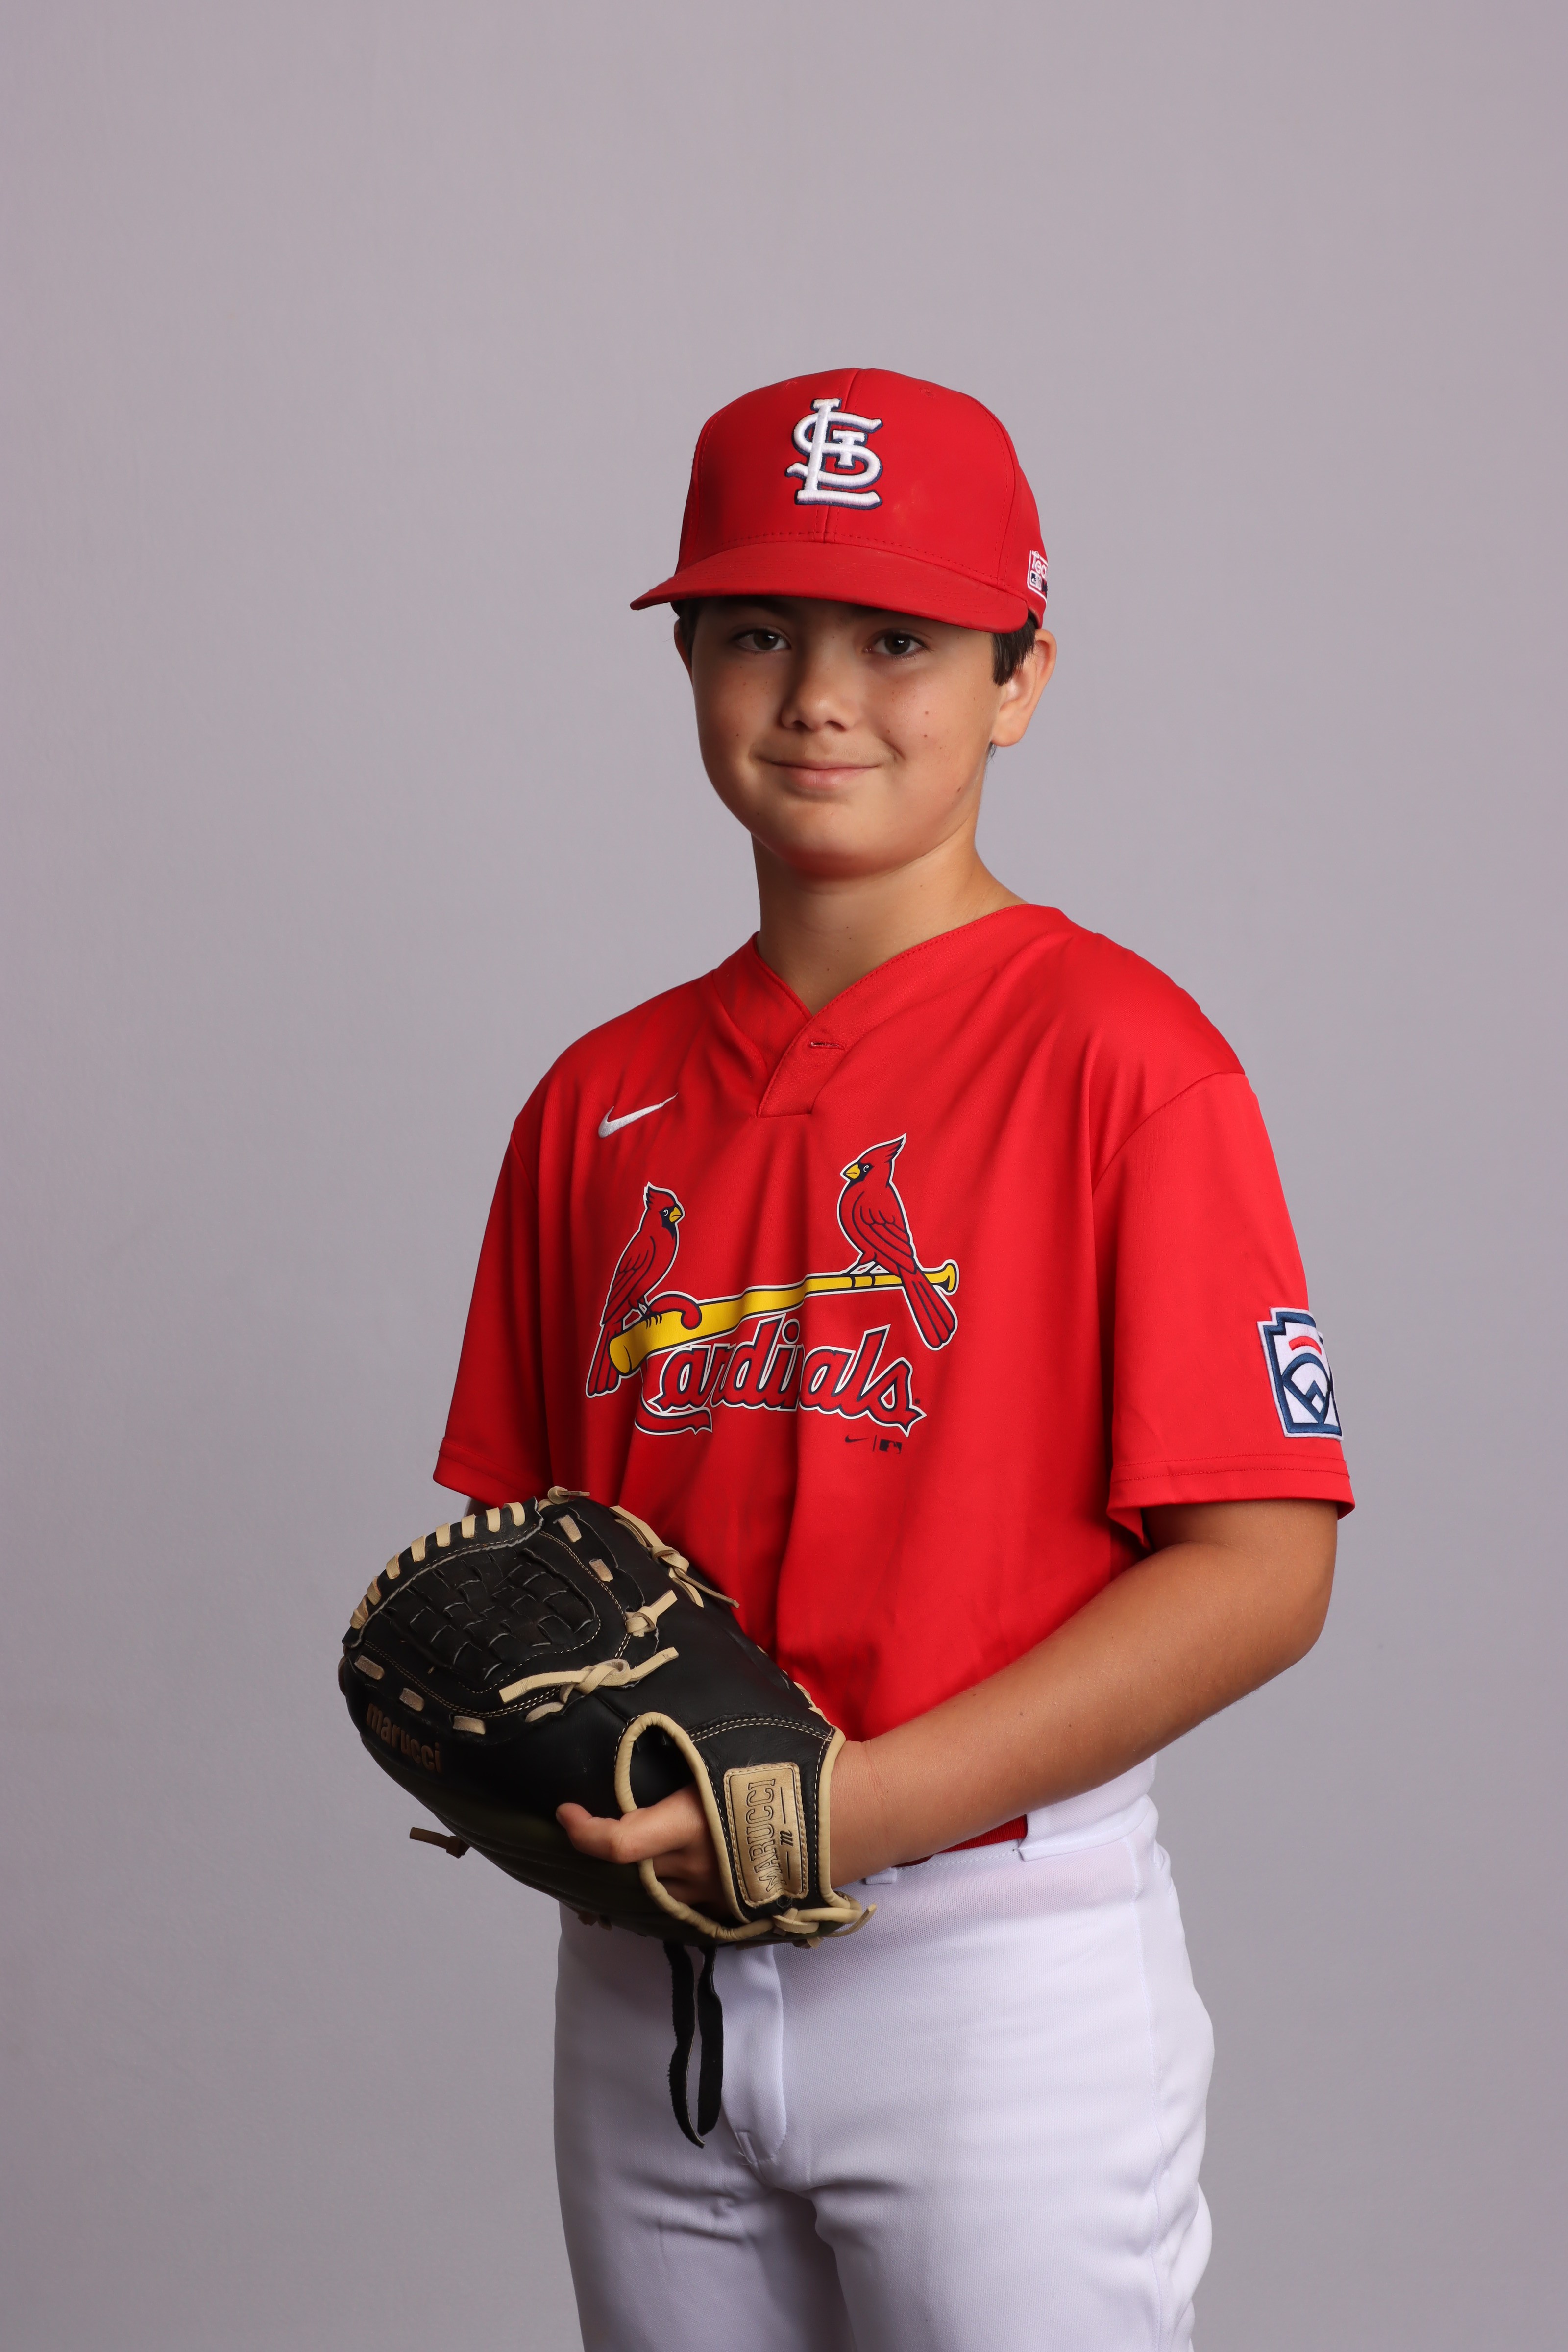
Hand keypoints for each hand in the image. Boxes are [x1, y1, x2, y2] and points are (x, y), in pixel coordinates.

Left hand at [556, 1738, 895, 1913]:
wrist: (859, 1813)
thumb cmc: (798, 1765)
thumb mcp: (739, 1742)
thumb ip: (696, 1744)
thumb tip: (660, 1716)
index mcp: (692, 1824)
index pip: (618, 1844)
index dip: (582, 1832)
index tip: (565, 1812)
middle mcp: (699, 1867)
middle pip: (631, 1873)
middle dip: (605, 1855)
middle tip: (590, 1829)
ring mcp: (721, 1894)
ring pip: (660, 1894)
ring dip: (637, 1876)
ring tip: (626, 1850)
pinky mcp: (743, 1908)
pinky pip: (693, 1906)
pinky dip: (673, 1890)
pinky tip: (671, 1870)